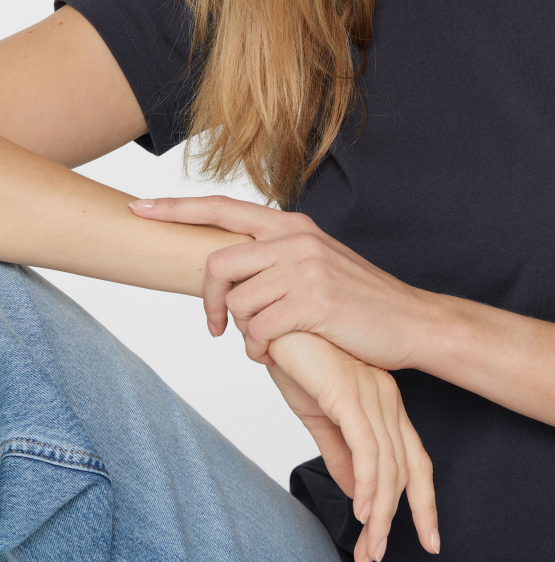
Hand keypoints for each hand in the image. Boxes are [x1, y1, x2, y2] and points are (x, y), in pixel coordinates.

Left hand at [128, 195, 432, 370]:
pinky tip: (277, 353)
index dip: (176, 208)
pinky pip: (259, 331)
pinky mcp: (313, 302)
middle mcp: (294, 239)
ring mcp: (304, 268)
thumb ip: (275, 257)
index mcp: (291, 225)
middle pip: (217, 265)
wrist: (409, 320)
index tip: (139, 208)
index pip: (221, 208)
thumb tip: (229, 272)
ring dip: (243, 334)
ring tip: (266, 343)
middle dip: (208, 303)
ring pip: (238, 304)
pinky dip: (260, 351)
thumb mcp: (315, 262)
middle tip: (214, 328)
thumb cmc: (358, 298)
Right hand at [267, 330, 439, 561]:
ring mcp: (370, 393)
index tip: (428, 537)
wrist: (273, 319)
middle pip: (407, 468)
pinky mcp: (348, 391)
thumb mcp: (319, 414)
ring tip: (370, 546)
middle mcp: (385, 397)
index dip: (422, 501)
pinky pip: (366, 446)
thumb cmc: (295, 357)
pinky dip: (368, 483)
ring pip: (387, 465)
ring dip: (381, 513)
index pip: (414, 459)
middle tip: (378, 555)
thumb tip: (357, 495)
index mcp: (383, 401)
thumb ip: (340, 454)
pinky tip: (363, 510)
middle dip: (400, 518)